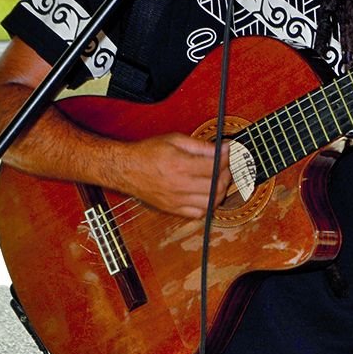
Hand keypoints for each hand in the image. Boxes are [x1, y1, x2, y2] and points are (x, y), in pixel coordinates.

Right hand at [118, 132, 232, 218]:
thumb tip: (222, 149)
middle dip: (227, 175)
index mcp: (180, 165)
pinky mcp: (172, 209)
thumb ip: (201, 146)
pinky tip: (205, 194)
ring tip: (217, 181)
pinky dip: (207, 204)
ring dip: (220, 191)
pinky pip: (199, 213)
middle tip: (225, 168)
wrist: (125, 169)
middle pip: (217, 185)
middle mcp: (179, 184)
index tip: (227, 154)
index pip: (215, 166)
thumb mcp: (174, 140)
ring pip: (211, 202)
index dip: (226, 159)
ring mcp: (176, 199)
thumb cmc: (148, 152)